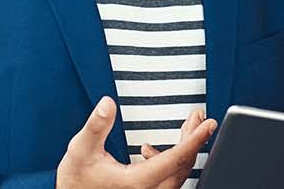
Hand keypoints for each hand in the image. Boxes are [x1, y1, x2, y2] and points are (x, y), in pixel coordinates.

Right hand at [56, 97, 217, 188]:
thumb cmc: (75, 180)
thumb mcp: (80, 149)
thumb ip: (96, 125)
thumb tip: (107, 104)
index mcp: (137, 182)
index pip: (175, 158)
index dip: (195, 138)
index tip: (208, 123)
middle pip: (183, 164)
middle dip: (193, 137)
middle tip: (197, 115)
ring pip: (178, 172)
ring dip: (183, 147)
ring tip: (185, 125)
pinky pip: (167, 178)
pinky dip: (168, 159)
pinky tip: (148, 149)